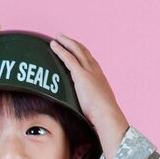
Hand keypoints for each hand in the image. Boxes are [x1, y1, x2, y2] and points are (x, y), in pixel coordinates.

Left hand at [49, 33, 129, 158]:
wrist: (106, 115)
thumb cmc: (103, 117)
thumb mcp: (97, 110)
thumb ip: (92, 109)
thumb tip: (88, 120)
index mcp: (100, 78)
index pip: (90, 61)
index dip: (82, 54)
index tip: (76, 49)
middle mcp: (95, 71)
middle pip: (83, 52)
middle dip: (73, 43)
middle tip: (64, 38)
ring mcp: (88, 71)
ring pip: (76, 50)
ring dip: (66, 42)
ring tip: (57, 38)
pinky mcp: (81, 74)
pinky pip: (68, 58)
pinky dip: (60, 50)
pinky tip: (53, 46)